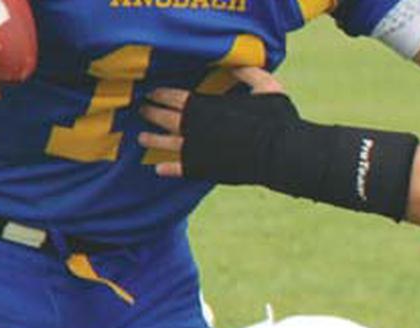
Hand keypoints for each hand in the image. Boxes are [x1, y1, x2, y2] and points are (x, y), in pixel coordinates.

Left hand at [138, 67, 283, 176]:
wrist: (278, 154)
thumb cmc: (274, 119)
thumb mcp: (266, 87)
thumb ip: (248, 74)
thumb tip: (236, 65)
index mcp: (205, 105)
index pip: (174, 97)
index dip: (161, 94)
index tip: (151, 92)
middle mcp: (194, 127)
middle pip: (165, 118)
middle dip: (151, 112)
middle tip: (142, 109)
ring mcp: (195, 149)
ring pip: (166, 143)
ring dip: (152, 139)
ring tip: (141, 137)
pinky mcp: (201, 168)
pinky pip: (178, 169)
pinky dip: (167, 168)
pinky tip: (158, 169)